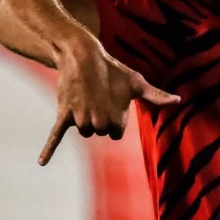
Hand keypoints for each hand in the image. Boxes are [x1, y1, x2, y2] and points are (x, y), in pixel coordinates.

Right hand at [38, 41, 179, 165]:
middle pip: (100, 133)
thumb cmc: (114, 70)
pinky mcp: (63, 114)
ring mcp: (80, 119)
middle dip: (100, 119)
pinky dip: (48, 150)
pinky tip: (41, 163)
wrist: (83, 56)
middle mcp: (99, 122)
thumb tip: (177, 101)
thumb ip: (156, 96)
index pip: (116, 134)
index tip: (113, 102)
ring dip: (85, 119)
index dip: (115, 119)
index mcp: (118, 119)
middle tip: (100, 97)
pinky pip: (55, 136)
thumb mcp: (137, 82)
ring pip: (84, 131)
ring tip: (88, 97)